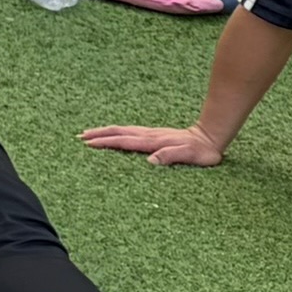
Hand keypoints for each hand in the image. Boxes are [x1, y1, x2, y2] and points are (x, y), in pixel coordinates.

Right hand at [83, 122, 230, 167]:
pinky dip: (117, 132)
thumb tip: (149, 161)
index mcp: (153, 142)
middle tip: (80, 137)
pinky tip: (114, 134)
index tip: (88, 144)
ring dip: (105, 132)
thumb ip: (170, 156)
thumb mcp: (190, 156)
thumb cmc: (203, 150)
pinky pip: (130, 131)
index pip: (124, 141)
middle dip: (99, 134)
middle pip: (119, 132)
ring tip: (89, 133)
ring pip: (123, 130)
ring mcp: (151, 133)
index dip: (106, 142)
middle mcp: (149, 135)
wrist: (212, 135)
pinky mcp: (155, 134)